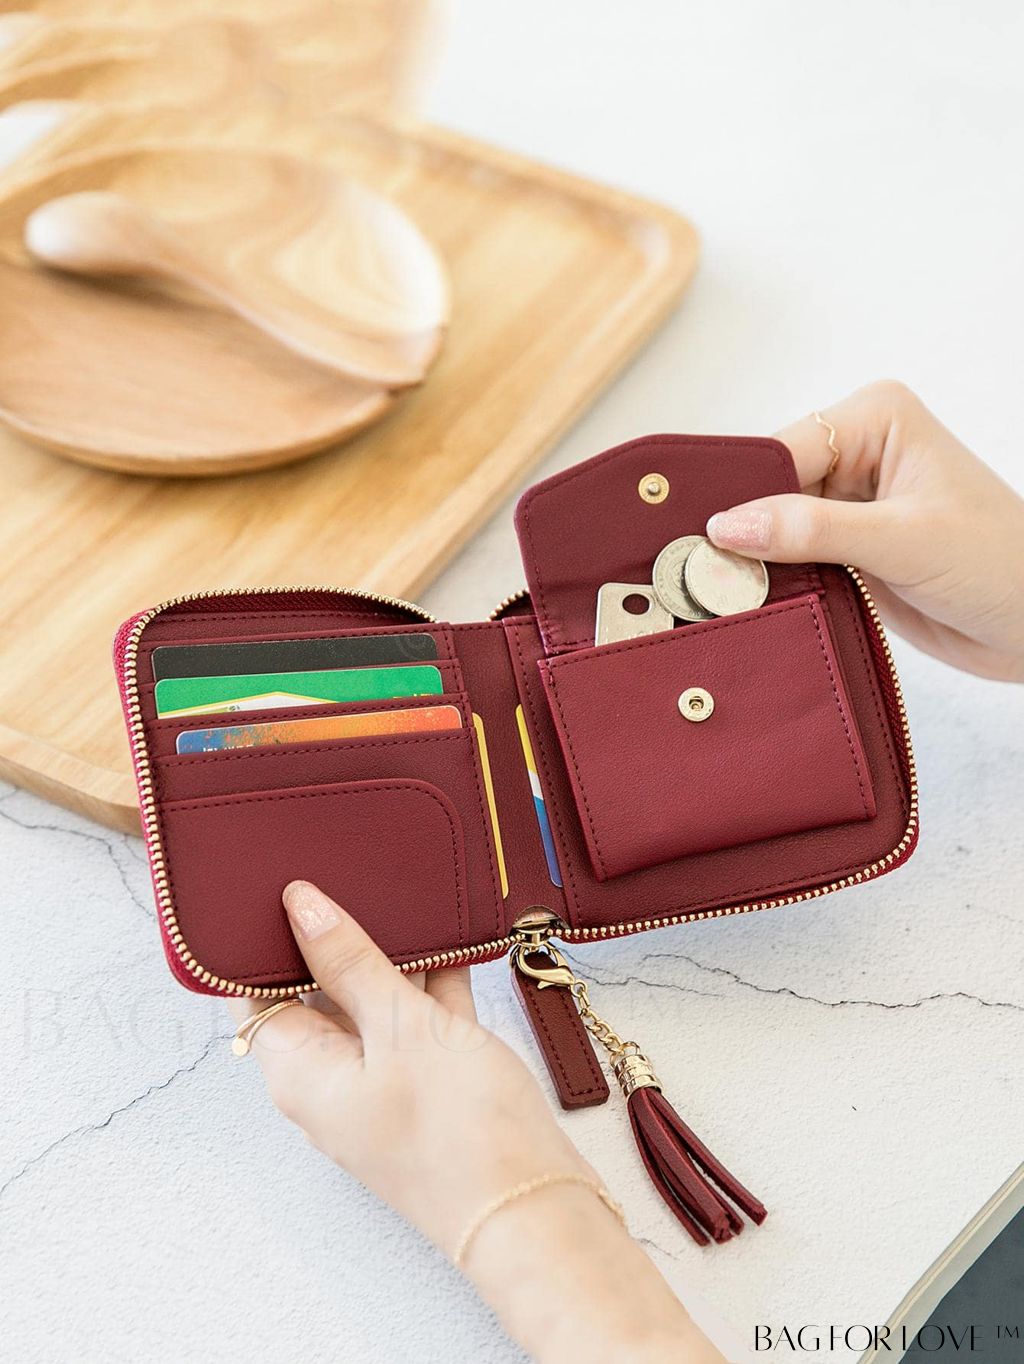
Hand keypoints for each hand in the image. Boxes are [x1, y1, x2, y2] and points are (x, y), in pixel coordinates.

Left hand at [230, 882, 720, 1363]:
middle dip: (334, 940)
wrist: (536, 1210)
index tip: (275, 887)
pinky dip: (431, 987)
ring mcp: (383, 1086)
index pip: (255, 994)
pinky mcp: (429, 1088)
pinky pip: (418, 1023)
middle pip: (316, 994)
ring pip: (372, 1004)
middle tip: (350, 876)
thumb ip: (349, 961)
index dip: (262, 942)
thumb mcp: (400, 1025)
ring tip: (405, 896)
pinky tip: (453, 944)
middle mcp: (333, 1081)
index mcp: (301, 1071)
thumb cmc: (461, 1133)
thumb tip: (300, 907)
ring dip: (390, 960)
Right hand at [705, 381, 1023, 681]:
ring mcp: (849, 503)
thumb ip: (814, 530)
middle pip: (767, 486)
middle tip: (700, 568)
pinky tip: (745, 601)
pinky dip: (769, 582)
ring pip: (770, 527)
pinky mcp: (845, 548)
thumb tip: (728, 524)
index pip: (781, 449)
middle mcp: (857, 451)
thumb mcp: (904, 542)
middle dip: (741, 529)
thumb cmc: (1000, 564)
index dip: (740, 493)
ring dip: (751, 562)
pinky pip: (787, 560)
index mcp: (875, 418)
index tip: (700, 535)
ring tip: (715, 590)